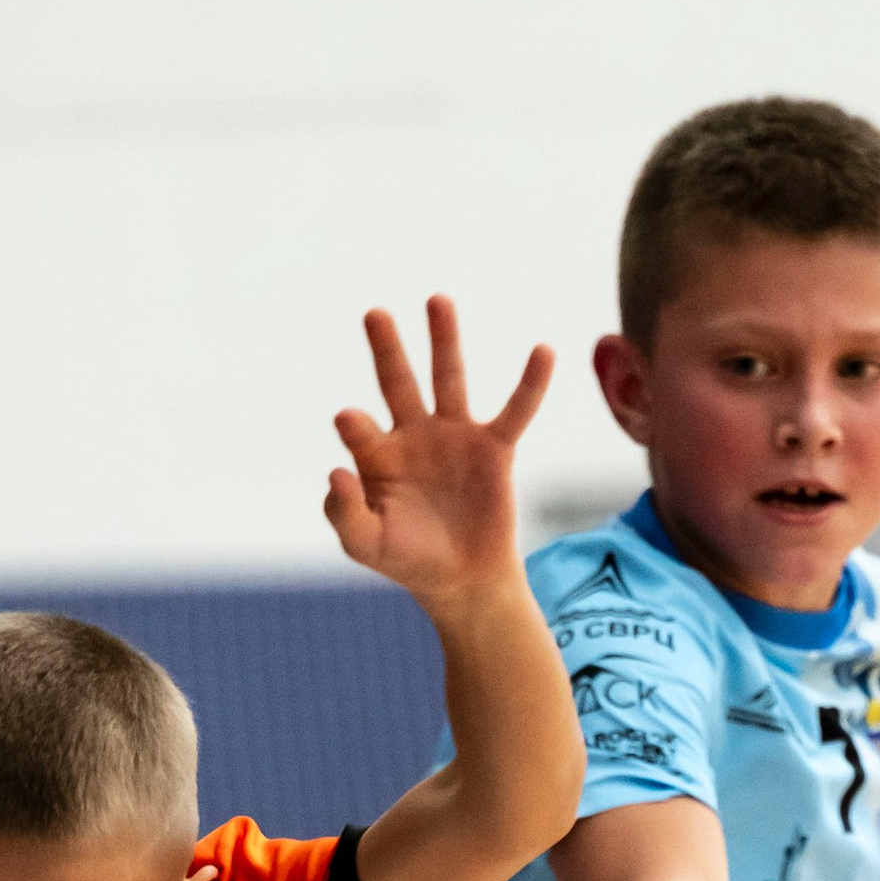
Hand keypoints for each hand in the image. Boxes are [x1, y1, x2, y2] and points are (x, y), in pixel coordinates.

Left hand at [325, 298, 551, 609]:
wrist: (462, 580)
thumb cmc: (408, 560)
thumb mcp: (366, 544)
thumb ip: (344, 513)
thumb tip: (336, 470)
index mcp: (378, 456)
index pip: (361, 430)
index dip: (355, 425)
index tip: (348, 420)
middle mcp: (414, 436)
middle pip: (397, 382)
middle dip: (386, 348)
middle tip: (374, 314)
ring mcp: (455, 437)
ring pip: (448, 378)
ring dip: (443, 340)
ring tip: (436, 300)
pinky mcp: (494, 449)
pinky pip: (516, 410)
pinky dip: (531, 383)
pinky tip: (543, 350)